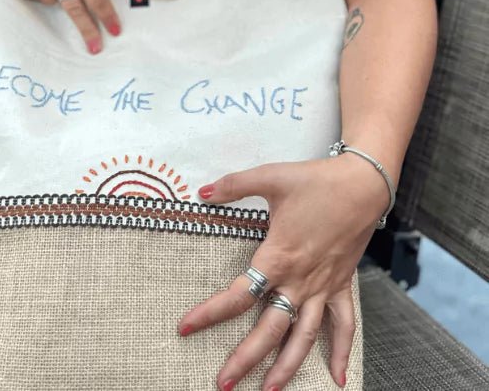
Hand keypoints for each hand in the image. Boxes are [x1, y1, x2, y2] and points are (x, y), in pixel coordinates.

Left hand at [177, 154, 389, 389]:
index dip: (209, 313)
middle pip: (269, 330)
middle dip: (245, 360)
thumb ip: (234, 185)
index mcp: (278, 258)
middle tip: (222, 384)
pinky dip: (341, 351)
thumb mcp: (270, 177)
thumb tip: (202, 191)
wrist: (363, 185)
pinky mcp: (342, 284)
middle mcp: (299, 281)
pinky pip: (344, 325)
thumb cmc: (315, 181)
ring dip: (288, 367)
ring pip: (304, 337)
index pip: (238, 295)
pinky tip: (337, 378)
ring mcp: (323, 287)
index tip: (185, 327)